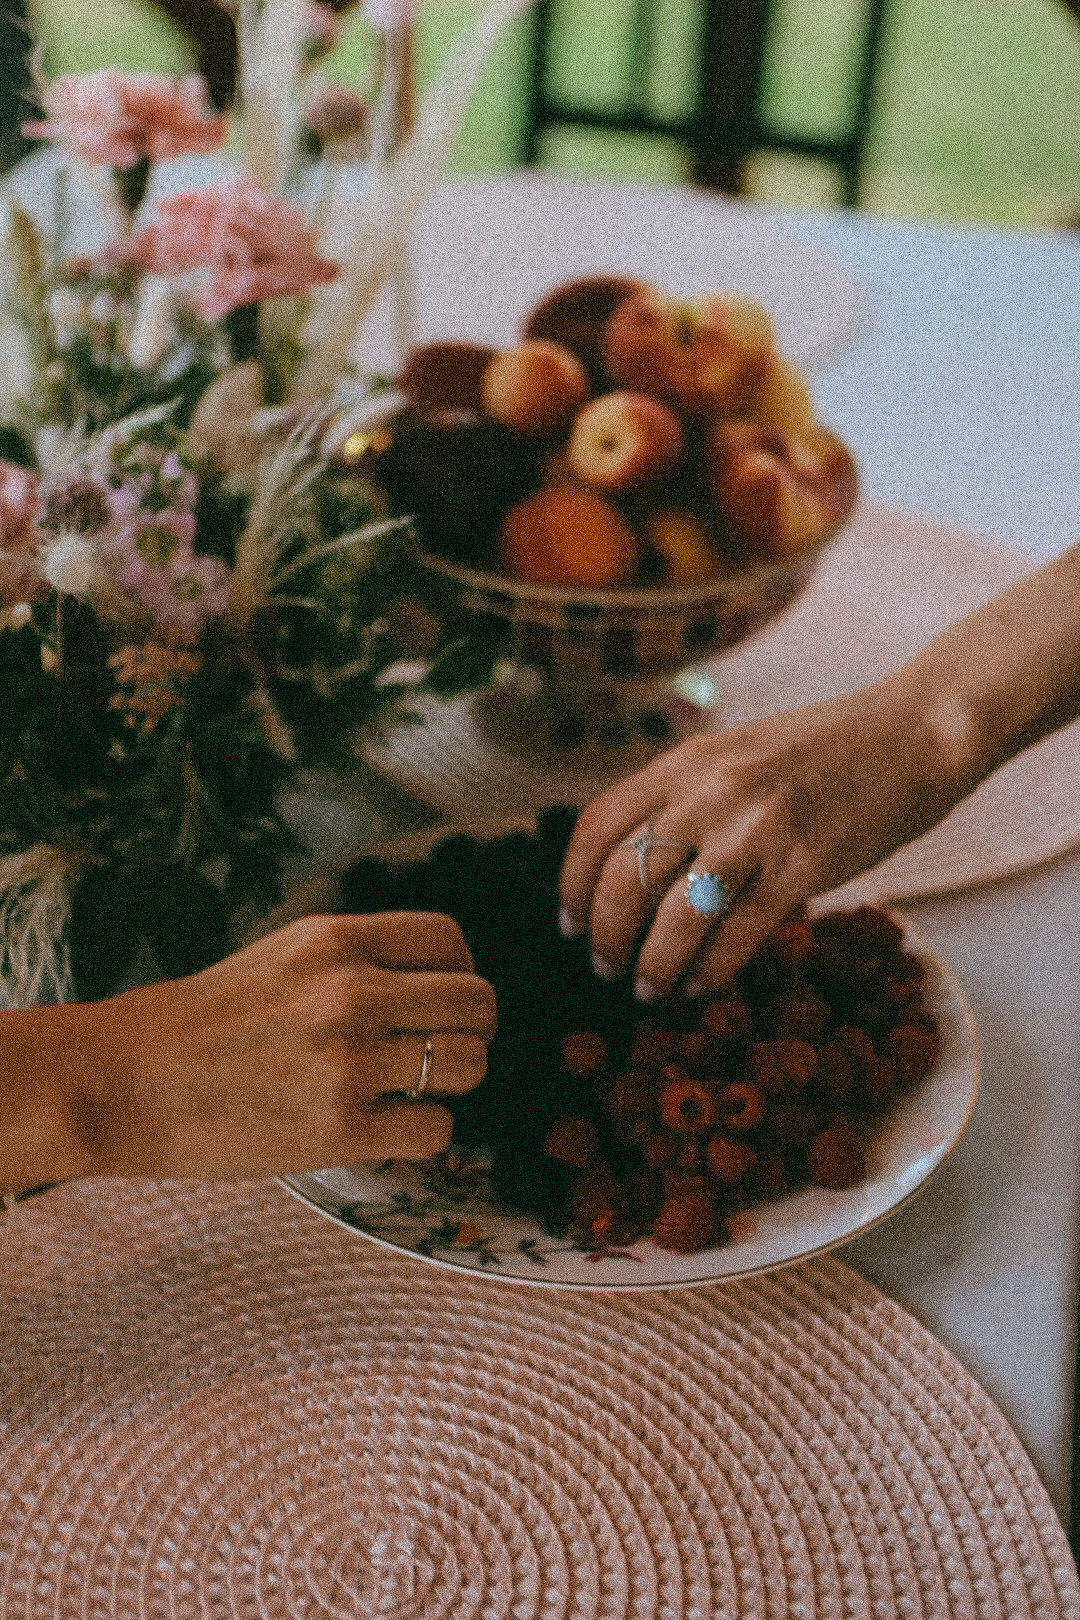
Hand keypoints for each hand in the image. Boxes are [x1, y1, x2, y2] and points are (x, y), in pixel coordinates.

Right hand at [62, 912, 496, 1178]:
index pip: (451, 941)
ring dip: (452, 1083)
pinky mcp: (339, 1130)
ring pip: (468, 1065)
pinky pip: (436, 1130)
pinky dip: (423, 1134)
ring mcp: (347, 1062)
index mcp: (336, 941)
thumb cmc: (202, 1023)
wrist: (123, 1082)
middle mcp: (350, 993)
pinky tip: (386, 1128)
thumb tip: (434, 982)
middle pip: (477, 1003)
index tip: (438, 1002)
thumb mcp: (283, 955)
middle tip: (439, 1053)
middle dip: (470, 1031)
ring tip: (413, 1092)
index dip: (458, 974)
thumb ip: (356, 961)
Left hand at [558, 676, 958, 1000]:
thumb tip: (640, 860)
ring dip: (653, 965)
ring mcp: (756, 828)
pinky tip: (702, 987)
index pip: (598, 826)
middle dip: (606, 936)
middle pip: (626, 879)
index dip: (572, 885)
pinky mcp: (804, 865)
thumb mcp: (737, 755)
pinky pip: (737, 935)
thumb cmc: (826, 749)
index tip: (570, 923)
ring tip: (651, 989)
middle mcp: (710, 790)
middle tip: (607, 969)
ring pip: (674, 917)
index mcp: (687, 760)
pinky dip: (709, 972)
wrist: (914, 732)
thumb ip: (687, 795)